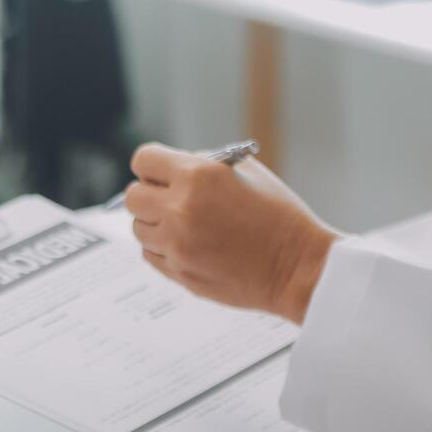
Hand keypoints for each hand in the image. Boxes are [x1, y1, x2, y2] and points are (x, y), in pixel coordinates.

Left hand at [123, 144, 341, 323]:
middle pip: (133, 196)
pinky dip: (162, 248)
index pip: (144, 160)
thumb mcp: (247, 172)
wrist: (298, 267)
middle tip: (170, 199)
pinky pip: (150, 254)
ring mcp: (177, 244)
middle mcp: (180, 209)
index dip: (152, 165)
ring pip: (139, 228)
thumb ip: (204, 164)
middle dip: (149, 194)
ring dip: (155, 224)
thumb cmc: (280, 216)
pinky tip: (189, 244)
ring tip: (185, 225)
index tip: (161, 172)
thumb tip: (172, 168)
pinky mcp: (179, 272)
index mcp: (198, 176)